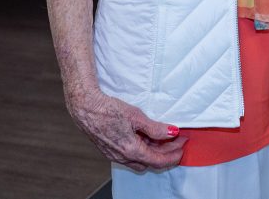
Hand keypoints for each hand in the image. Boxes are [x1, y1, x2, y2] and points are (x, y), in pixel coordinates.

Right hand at [68, 88, 185, 171]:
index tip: (183, 145)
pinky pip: (131, 154)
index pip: (158, 161)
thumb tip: (172, 133)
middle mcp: (122, 156)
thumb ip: (155, 128)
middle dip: (167, 152)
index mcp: (130, 150)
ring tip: (165, 137)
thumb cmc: (108, 110)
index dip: (173, 155)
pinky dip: (143, 148)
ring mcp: (115, 154)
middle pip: (151, 161)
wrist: (85, 108)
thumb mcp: (137, 117)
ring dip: (155, 151)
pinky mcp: (110, 149)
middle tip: (178, 140)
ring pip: (140, 159)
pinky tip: (148, 137)